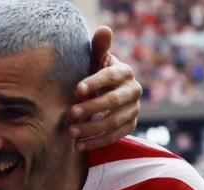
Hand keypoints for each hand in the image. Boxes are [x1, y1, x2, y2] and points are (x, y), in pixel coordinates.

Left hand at [69, 26, 141, 150]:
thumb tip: (103, 30)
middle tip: (69, 114)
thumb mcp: (97, 60)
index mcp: (125, 72)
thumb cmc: (97, 73)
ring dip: (91, 128)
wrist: (107, 92)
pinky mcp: (130, 125)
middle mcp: (134, 90)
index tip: (76, 90)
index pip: (111, 77)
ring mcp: (134, 109)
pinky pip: (114, 137)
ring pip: (113, 122)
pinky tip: (79, 145)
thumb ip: (99, 48)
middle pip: (113, 101)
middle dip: (91, 108)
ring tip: (71, 132)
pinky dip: (96, 142)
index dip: (94, 82)